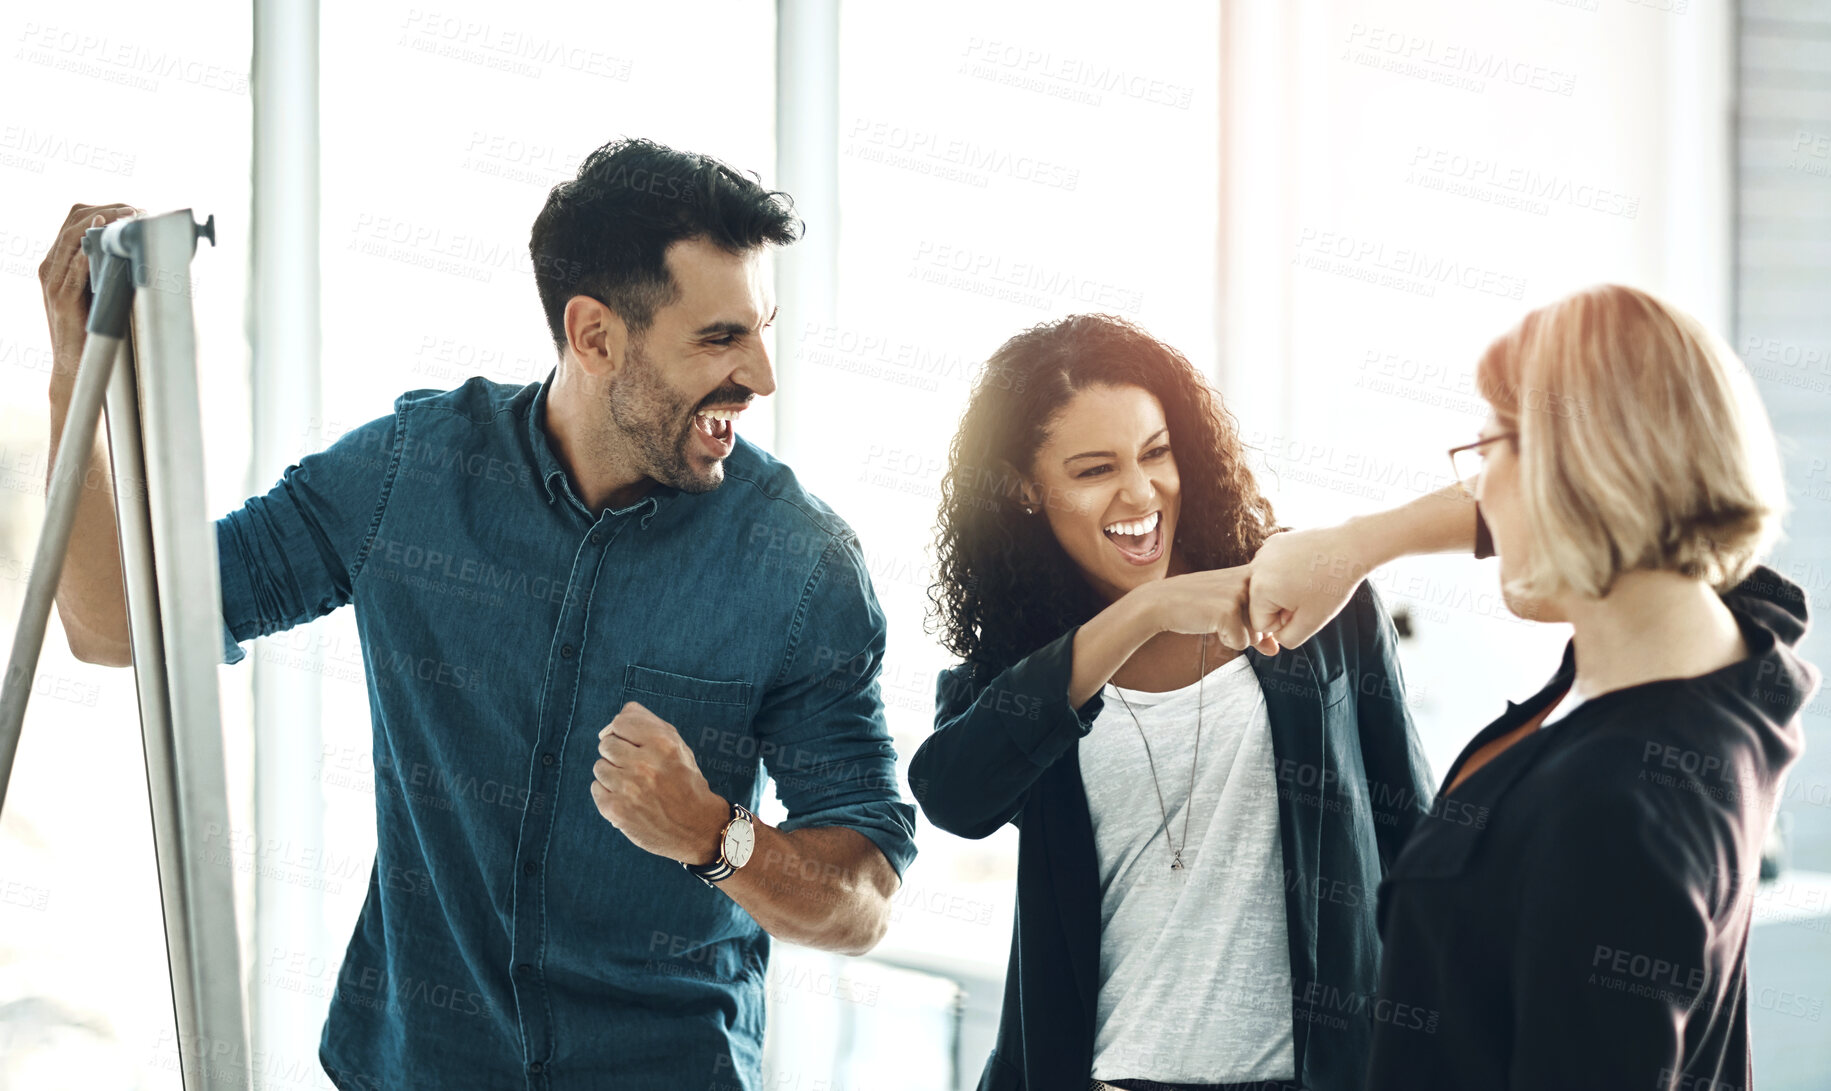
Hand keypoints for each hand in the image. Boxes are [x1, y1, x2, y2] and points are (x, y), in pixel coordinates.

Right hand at [40, 202, 141, 396]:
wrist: (74, 364)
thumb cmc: (93, 327)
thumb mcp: (101, 289)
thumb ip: (110, 267)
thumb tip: (142, 249)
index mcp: (59, 260)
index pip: (76, 218)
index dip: (106, 207)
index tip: (134, 208)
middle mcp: (51, 266)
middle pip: (74, 220)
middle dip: (108, 210)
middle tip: (138, 211)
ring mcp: (52, 281)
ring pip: (71, 238)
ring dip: (102, 224)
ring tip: (129, 219)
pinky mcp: (60, 299)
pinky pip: (72, 270)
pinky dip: (86, 252)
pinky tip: (103, 241)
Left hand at [591, 701, 730, 864]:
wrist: (697, 826)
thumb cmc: (684, 781)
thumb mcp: (677, 745)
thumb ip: (646, 724)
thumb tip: (609, 726)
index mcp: (663, 744)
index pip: (620, 722)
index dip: (624, 732)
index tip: (633, 744)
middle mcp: (645, 765)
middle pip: (606, 744)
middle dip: (618, 753)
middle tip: (635, 766)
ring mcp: (629, 789)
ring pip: (600, 766)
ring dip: (613, 774)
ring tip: (633, 784)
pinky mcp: (616, 810)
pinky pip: (596, 788)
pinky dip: (608, 792)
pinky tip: (626, 797)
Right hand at [1144, 564, 1280, 653]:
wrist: (1161, 602)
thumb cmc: (1195, 604)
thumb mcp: (1230, 610)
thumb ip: (1257, 628)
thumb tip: (1275, 650)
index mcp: (1251, 572)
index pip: (1274, 609)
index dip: (1258, 619)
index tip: (1235, 611)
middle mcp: (1249, 579)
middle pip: (1266, 624)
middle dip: (1246, 629)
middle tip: (1222, 615)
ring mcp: (1239, 594)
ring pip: (1256, 635)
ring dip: (1236, 635)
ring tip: (1215, 618)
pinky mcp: (1229, 612)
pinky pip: (1241, 643)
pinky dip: (1225, 640)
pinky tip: (1209, 623)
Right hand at [1246, 526, 1370, 648]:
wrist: (1351, 546)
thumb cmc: (1332, 584)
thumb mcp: (1311, 623)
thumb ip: (1288, 638)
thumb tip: (1275, 636)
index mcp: (1260, 589)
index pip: (1260, 624)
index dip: (1285, 622)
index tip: (1304, 608)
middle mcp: (1255, 568)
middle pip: (1260, 603)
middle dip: (1282, 605)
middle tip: (1308, 596)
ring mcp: (1264, 551)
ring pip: (1267, 586)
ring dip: (1283, 589)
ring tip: (1309, 581)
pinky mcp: (1274, 541)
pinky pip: (1273, 568)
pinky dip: (1286, 572)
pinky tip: (1306, 567)